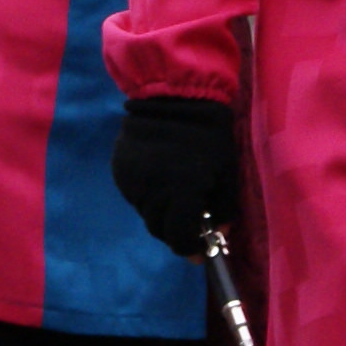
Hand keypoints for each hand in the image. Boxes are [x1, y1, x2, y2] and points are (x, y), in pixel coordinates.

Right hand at [111, 96, 239, 256]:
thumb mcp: (226, 172)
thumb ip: (224, 208)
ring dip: (160, 211)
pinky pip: (134, 195)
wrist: (173, 95)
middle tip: (189, 220)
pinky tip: (159, 177)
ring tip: (174, 192)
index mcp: (181, 193)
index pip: (179, 238)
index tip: (200, 250)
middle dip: (175, 230)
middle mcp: (152, 192)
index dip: (190, 248)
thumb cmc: (209, 134)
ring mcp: (131, 181)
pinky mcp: (119, 171)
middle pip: (159, 228)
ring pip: (145, 212)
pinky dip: (148, 194)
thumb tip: (220, 235)